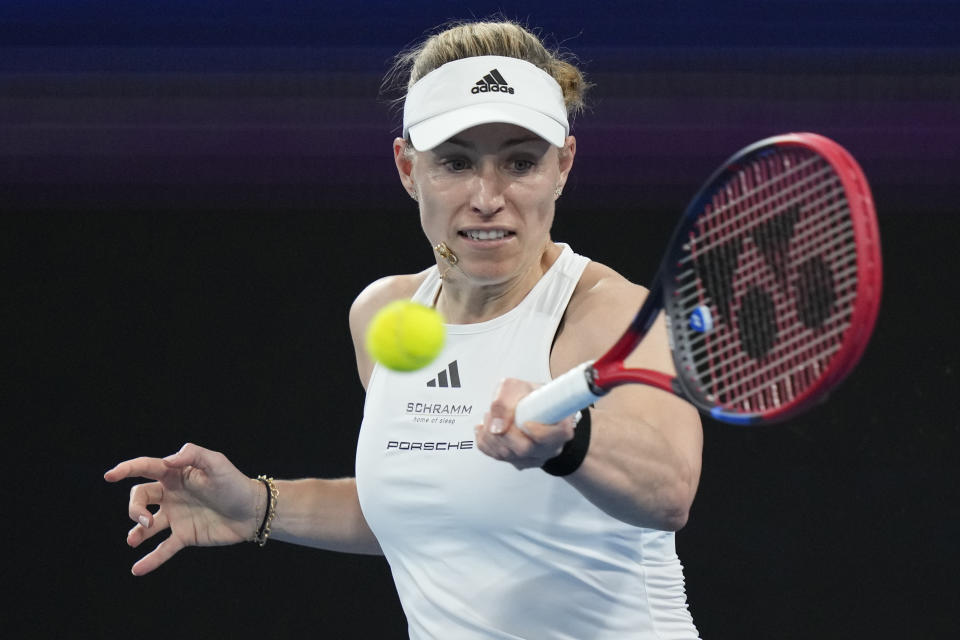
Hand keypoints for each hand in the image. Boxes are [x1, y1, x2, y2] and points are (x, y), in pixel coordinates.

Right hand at [104, 443, 262, 575]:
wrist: (252, 511)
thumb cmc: (235, 483)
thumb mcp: (217, 463)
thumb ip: (193, 455)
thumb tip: (168, 460)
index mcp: (176, 474)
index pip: (145, 468)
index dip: (126, 470)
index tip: (110, 476)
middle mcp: (172, 494)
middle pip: (140, 497)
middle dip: (135, 508)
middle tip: (146, 520)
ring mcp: (177, 516)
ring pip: (146, 525)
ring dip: (136, 532)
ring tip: (134, 539)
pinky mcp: (185, 535)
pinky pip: (163, 548)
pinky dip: (150, 559)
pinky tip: (137, 569)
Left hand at [474, 378, 576, 469]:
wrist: (530, 405)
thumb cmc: (529, 396)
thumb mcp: (518, 387)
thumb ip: (505, 402)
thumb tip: (496, 427)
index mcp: (559, 428)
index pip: (554, 437)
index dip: (539, 432)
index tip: (526, 422)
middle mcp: (549, 447)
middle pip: (525, 449)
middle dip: (503, 431)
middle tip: (494, 414)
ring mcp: (534, 458)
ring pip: (508, 455)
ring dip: (490, 435)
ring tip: (489, 416)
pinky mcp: (518, 461)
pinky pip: (497, 457)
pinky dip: (485, 442)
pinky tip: (485, 429)